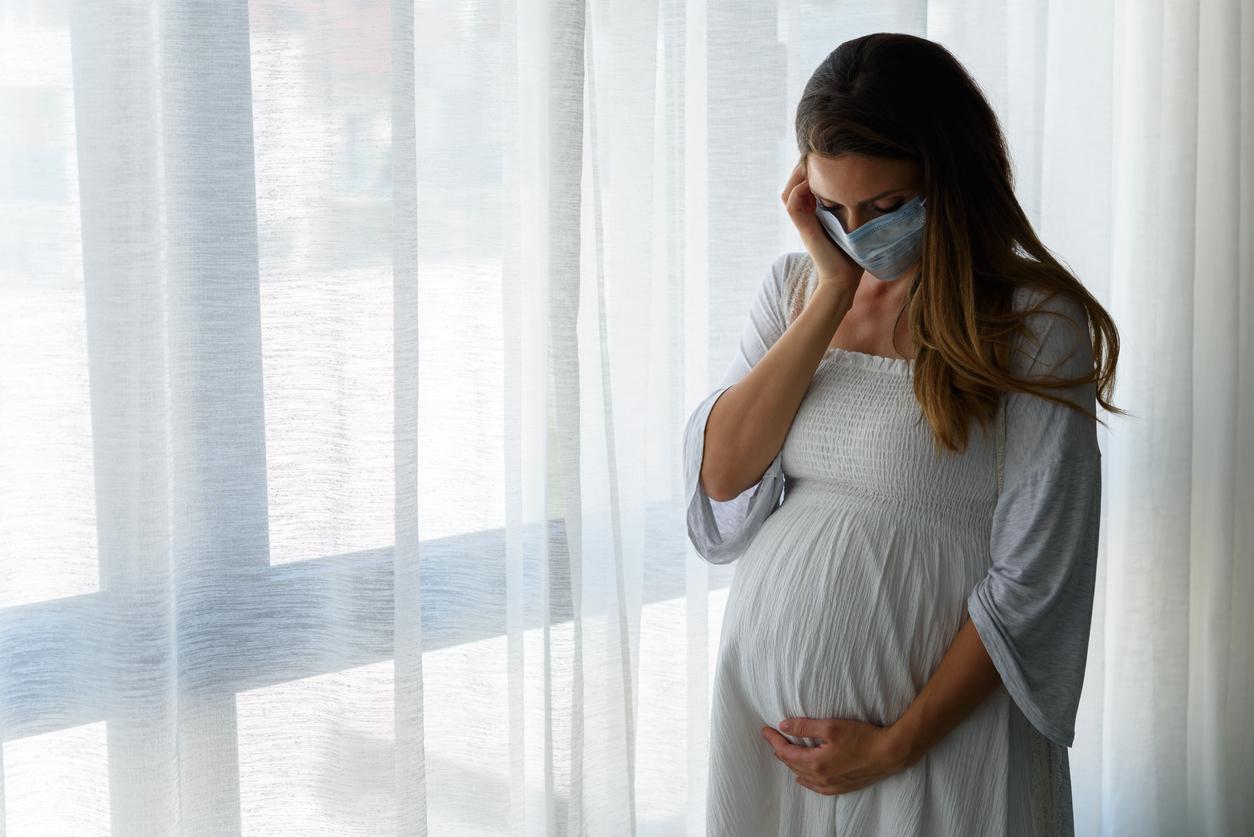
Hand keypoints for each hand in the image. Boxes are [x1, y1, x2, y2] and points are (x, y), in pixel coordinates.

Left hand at [760, 715, 910, 795]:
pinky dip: (806, 781)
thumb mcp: (831, 726)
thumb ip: (805, 726)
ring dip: (791, 764)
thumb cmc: (862, 738)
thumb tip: (783, 725)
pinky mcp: (843, 787)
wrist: (890, 754)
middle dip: (779, 750)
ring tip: (783, 753)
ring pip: (803, 776)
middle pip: (792, 764)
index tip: (765, 730)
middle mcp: (821, 777)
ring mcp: (832, 784)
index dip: (773, 740)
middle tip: (771, 738)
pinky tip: (803, 778)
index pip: (786, 752)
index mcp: (815, 762)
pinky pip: (817, 788)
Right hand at [781, 159, 863, 295]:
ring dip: (798, 176)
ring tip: (812, 164)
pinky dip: (798, 191)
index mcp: (815, 215)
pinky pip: (792, 204)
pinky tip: (812, 183)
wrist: (844, 279)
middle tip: (817, 157)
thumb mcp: (853, 225)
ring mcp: (803, 223)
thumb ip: (852, 209)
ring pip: (788, 192)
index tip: (827, 160)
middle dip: (804, 169)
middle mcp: (805, 217)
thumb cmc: (852, 255)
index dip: (811, 171)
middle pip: (793, 185)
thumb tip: (870, 188)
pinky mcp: (805, 230)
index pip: (803, 186)